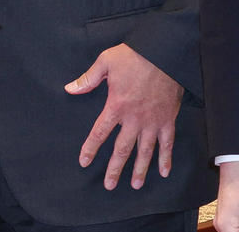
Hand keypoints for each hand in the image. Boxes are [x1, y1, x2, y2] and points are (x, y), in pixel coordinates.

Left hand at [65, 43, 182, 190]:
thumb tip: (70, 89)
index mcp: (116, 106)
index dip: (91, 148)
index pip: (100, 132)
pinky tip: (164, 172)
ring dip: (140, 169)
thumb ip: (88, 79)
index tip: (84, 162)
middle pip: (122, 149)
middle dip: (115, 169)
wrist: (164, 52)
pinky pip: (167, 143)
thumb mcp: (106, 62)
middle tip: (109, 185)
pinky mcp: (168, 119)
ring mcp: (152, 121)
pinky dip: (166, 158)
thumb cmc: (134, 56)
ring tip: (135, 185)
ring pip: (145, 151)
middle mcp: (134, 119)